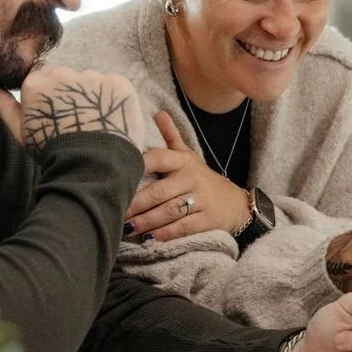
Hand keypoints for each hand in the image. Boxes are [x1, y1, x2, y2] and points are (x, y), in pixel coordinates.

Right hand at [0, 67, 143, 152]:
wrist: (92, 166)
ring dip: (91, 95)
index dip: (48, 95)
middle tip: (74, 121)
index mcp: (36, 81)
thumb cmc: (52, 151)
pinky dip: (112, 100)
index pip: (42, 76)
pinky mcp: (118, 83)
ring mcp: (93, 76)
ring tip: (93, 124)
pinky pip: (113, 86)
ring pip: (90, 81)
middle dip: (69, 93)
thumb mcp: (20, 131)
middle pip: (66, 76)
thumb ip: (3, 104)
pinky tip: (109, 120)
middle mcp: (64, 72)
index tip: (54, 113)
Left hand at [124, 111, 250, 241]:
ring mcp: (202, 199)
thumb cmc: (204, 179)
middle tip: (114, 211)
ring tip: (127, 228)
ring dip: (146, 222)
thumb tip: (157, 112)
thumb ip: (171, 136)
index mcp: (183, 162)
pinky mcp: (208, 220)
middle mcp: (192, 178)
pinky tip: (150, 239)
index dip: (138, 165)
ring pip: (168, 212)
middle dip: (135, 204)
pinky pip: (183, 227)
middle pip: (158, 192)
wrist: (237, 203)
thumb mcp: (189, 156)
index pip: (158, 158)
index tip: (117, 173)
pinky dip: (165, 234)